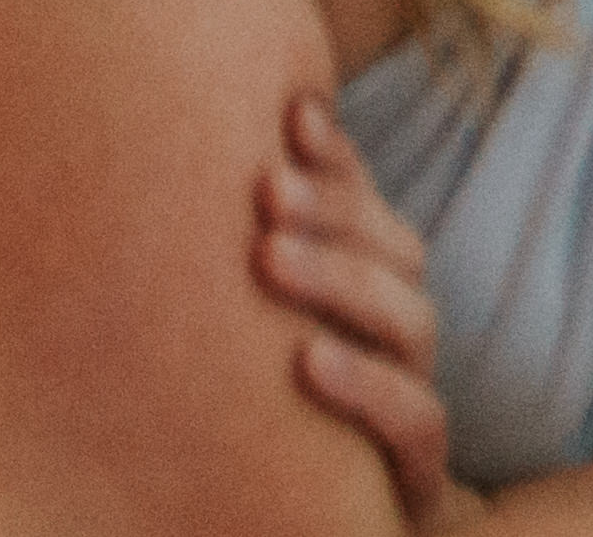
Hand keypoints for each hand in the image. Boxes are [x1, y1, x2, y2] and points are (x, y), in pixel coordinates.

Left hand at [262, 90, 481, 528]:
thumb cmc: (272, 430)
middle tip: (264, 187)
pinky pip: (414, 423)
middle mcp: (399, 337)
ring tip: (268, 257)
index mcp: (370, 295)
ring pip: (410, 323)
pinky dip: (368, 388)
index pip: (370, 211)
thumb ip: (248, 267)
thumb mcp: (254, 342)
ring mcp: (414, 398)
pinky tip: (307, 362)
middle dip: (335, 212)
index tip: (291, 118)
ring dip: (343, 282)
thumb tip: (178, 166)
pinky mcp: (412, 473)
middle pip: (397, 253)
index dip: (340, 162)